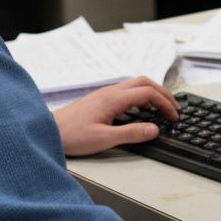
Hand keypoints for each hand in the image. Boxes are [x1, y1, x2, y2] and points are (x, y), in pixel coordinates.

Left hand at [52, 77, 178, 156]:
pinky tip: (141, 109)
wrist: (46, 131)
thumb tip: (155, 129)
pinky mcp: (99, 99)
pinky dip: (141, 96)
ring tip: (162, 107)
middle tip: (174, 108)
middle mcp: (110, 92)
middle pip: (144, 82)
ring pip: (135, 84)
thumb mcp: (104, 139)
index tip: (174, 116)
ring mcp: (104, 94)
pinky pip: (126, 90)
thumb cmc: (71, 136)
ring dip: (152, 93)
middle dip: (163, 93)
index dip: (165, 103)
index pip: (148, 92)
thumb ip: (132, 133)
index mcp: (114, 99)